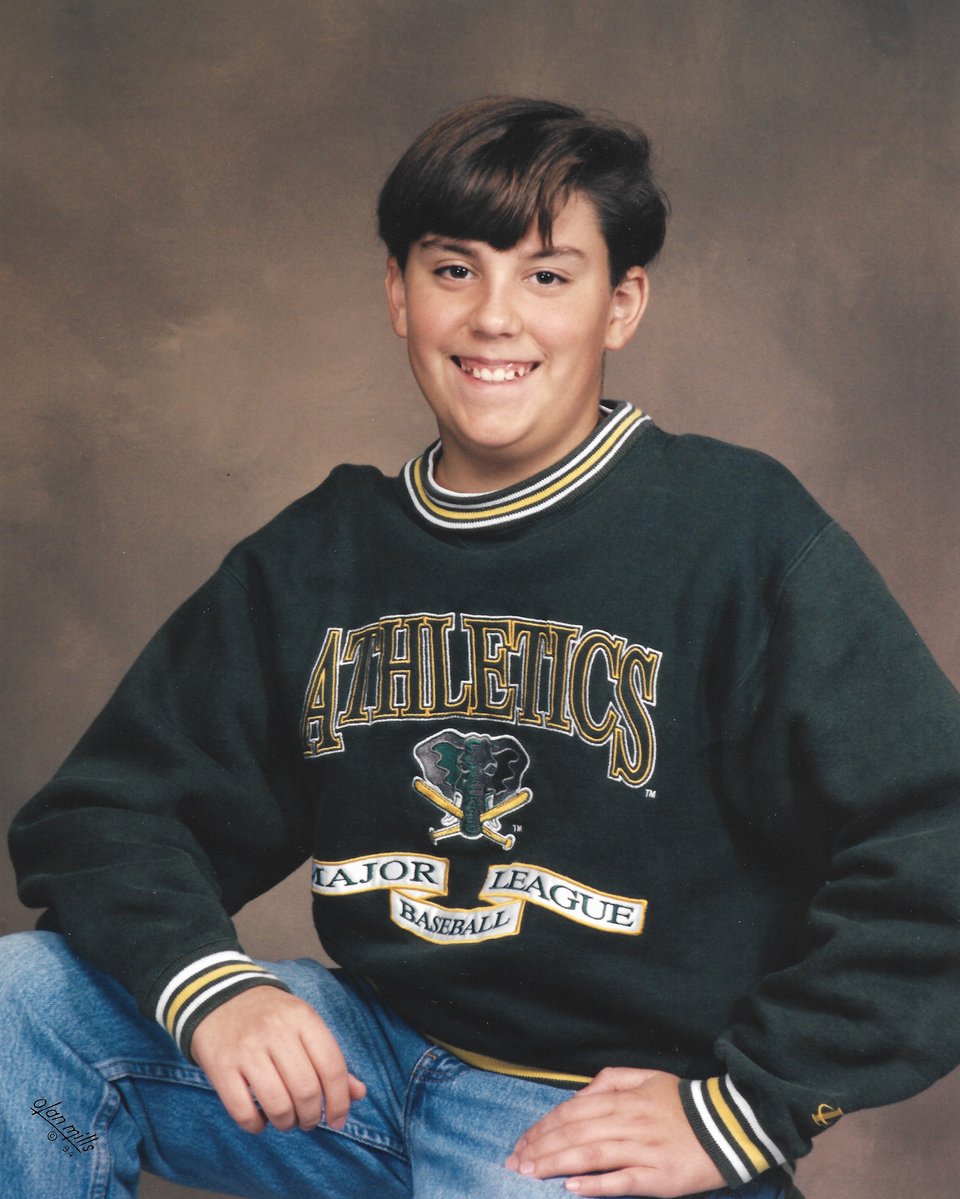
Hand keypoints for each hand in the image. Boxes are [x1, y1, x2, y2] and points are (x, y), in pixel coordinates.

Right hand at [190, 986, 365, 1133]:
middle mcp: (276, 1031)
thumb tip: (358, 1094)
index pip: (332, 1067)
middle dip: (312, 1117)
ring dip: (287, 1123)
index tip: (338, 1120)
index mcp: (302, 1018)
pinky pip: (243, 1112)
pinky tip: (261, 1119)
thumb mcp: (304, 1024)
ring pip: (277, 1105)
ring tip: (287, 1120)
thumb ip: (330, 1058)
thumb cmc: (271, 1017)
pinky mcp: (221, 1067)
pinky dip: (257, 1126)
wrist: (219, 997)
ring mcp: (247, 1049)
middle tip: (309, 1120)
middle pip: (306, 1090)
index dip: (340, 1101)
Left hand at [505, 1068, 723, 1196]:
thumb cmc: (682, 1103)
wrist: (728, 1125)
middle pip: (575, 1133)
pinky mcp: (659, 1178)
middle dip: (540, 1148)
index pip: (572, 1111)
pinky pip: (622, 1180)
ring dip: (556, 1164)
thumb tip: (579, 1093)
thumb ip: (610, 1080)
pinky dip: (595, 1185)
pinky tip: (571, 1189)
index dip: (544, 1127)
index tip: (522, 1142)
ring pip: (591, 1154)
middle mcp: (628, 1122)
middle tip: (515, 1163)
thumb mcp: (646, 1078)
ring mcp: (643, 1151)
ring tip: (530, 1173)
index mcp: (623, 1099)